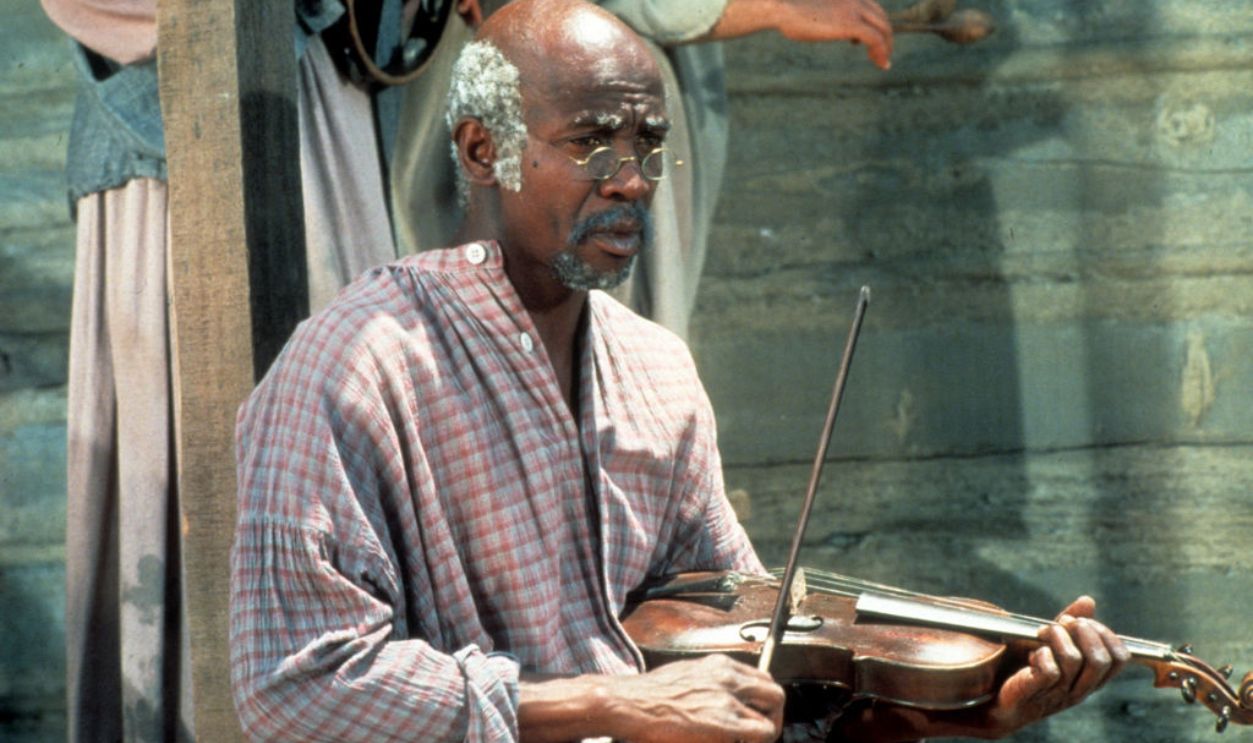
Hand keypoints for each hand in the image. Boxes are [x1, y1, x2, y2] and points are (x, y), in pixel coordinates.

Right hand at [612, 654, 784, 742]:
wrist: (629, 703)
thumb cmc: (649, 695)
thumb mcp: (685, 675)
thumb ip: (709, 682)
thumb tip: (721, 696)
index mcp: (718, 666)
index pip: (761, 677)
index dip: (763, 699)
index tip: (758, 711)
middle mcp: (728, 679)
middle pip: (774, 694)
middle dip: (773, 716)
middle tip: (762, 731)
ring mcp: (727, 702)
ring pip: (770, 720)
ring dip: (764, 733)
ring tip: (750, 741)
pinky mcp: (724, 725)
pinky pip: (760, 735)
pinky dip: (755, 742)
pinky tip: (737, 742)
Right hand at [712, 0, 893, 69]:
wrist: (780, 6)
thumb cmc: (785, 9)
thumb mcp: (809, 11)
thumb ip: (821, 16)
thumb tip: (820, 25)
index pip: (871, 7)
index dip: (874, 24)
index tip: (865, 42)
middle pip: (881, 18)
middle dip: (885, 36)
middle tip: (882, 55)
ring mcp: (854, 10)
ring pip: (883, 29)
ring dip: (886, 47)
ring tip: (883, 63)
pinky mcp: (851, 23)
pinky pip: (876, 39)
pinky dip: (882, 52)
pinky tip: (880, 64)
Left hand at [979, 596, 1130, 736]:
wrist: (1003, 700)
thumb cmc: (1030, 669)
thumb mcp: (1054, 645)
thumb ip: (1072, 624)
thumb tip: (1088, 601)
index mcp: (1091, 679)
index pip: (1120, 658)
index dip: (1106, 634)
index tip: (1083, 622)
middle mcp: (1080, 688)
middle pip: (1101, 660)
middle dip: (1084, 632)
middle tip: (1063, 623)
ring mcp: (1059, 693)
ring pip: (1074, 660)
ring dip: (1057, 635)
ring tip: (1042, 632)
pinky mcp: (1035, 692)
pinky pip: (1050, 671)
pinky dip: (1042, 654)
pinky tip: (1033, 653)